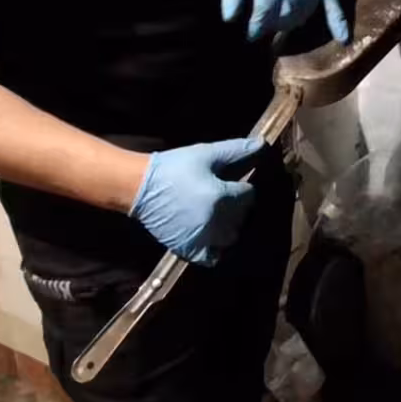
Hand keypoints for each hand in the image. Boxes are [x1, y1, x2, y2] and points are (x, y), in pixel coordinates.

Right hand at [129, 138, 264, 265]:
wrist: (138, 186)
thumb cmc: (173, 167)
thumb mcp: (206, 154)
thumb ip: (235, 150)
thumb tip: (262, 145)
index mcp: (221, 196)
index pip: (248, 196)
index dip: (243, 189)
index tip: (235, 185)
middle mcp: (215, 220)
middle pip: (241, 217)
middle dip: (237, 207)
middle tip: (225, 199)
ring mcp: (202, 237)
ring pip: (231, 237)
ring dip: (229, 227)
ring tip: (218, 216)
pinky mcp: (188, 248)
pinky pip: (212, 257)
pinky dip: (215, 249)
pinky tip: (211, 236)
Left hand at [222, 0, 349, 42]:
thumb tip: (229, 20)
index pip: (261, 17)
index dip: (254, 30)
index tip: (250, 35)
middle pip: (281, 20)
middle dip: (272, 26)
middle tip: (266, 24)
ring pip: (301, 17)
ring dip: (291, 23)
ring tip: (283, 21)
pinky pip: (333, 5)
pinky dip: (339, 23)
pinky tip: (344, 40)